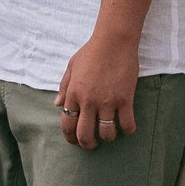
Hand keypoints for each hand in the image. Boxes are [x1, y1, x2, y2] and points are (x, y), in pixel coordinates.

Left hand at [56, 30, 139, 152]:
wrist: (114, 41)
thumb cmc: (92, 51)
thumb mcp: (71, 66)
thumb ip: (64, 86)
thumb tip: (57, 104)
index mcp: (74, 94)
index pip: (67, 125)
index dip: (70, 138)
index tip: (76, 141)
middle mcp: (89, 101)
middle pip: (85, 135)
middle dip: (88, 144)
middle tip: (92, 144)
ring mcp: (107, 101)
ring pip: (106, 133)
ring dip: (107, 138)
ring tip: (109, 135)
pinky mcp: (125, 99)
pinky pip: (127, 123)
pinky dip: (127, 130)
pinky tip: (127, 128)